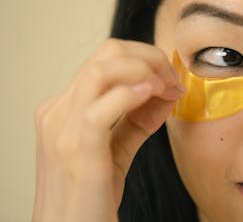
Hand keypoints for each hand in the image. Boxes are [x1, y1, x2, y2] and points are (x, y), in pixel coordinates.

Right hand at [32, 39, 184, 221]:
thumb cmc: (90, 196)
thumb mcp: (116, 150)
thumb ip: (138, 120)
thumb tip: (168, 94)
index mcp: (64, 108)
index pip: (106, 59)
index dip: (146, 60)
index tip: (172, 79)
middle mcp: (59, 111)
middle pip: (106, 53)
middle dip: (150, 57)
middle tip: (174, 80)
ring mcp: (63, 127)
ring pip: (101, 70)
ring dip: (144, 70)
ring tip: (166, 88)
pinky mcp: (77, 148)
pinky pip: (102, 106)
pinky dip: (132, 94)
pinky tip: (153, 96)